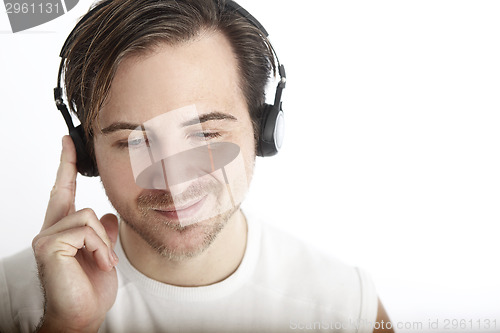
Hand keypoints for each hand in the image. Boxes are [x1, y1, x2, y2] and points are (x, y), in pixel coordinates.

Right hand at [32, 136, 118, 331]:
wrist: (83, 315)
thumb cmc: (90, 288)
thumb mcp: (103, 254)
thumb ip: (103, 233)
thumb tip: (108, 215)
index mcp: (63, 229)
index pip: (63, 190)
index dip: (67, 165)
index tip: (68, 142)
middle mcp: (50, 229)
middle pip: (79, 203)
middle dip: (100, 232)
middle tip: (104, 261)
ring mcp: (46, 237)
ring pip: (87, 216)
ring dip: (103, 244)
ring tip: (102, 264)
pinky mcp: (48, 245)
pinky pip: (85, 230)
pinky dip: (99, 248)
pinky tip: (98, 264)